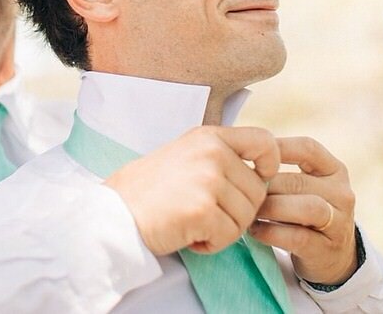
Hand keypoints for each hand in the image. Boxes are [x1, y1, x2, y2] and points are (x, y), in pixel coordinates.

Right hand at [105, 126, 279, 255]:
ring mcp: (208, 181)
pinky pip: (230, 236)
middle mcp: (212, 154)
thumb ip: (219, 157)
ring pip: (246, 217)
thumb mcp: (185, 155)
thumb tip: (261, 173)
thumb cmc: (148, 191)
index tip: (260, 178)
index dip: (270, 164)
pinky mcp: (203, 210)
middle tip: (207, 216)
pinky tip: (190, 237)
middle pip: (258, 192)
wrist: (112, 215)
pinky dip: (212, 244)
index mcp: (209, 137)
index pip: (264, 141)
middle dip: (238, 212)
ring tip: (194, 225)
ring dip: (225, 230)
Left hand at [249, 136, 359, 285]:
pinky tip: (255, 231)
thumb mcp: (304, 188)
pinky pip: (297, 237)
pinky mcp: (326, 249)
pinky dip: (271, 232)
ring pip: (306, 207)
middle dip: (266, 187)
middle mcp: (342, 193)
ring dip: (271, 209)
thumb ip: (280, 172)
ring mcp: (339, 222)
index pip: (308, 148)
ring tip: (249, 212)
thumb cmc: (304, 215)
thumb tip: (236, 156)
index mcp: (335, 170)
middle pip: (299, 181)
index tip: (249, 156)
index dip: (278, 149)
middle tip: (239, 192)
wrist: (331, 257)